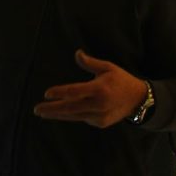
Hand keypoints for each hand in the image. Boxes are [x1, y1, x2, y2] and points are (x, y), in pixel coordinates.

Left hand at [33, 49, 149, 127]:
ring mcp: (99, 116)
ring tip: (43, 113)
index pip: (74, 92)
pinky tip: (62, 112)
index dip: (59, 93)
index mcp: (99, 89)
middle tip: (37, 109)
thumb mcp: (108, 67)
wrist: (138, 100)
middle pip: (70, 108)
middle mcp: (98, 104)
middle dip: (52, 109)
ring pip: (74, 116)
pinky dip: (72, 115)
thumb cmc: (121, 80)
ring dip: (57, 115)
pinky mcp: (100, 123)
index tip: (46, 93)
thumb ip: (90, 63)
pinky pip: (82, 118)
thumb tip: (77, 53)